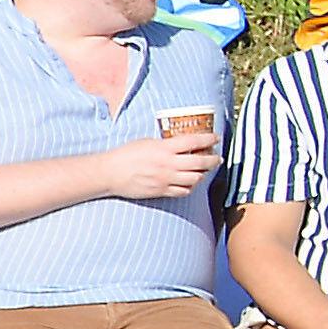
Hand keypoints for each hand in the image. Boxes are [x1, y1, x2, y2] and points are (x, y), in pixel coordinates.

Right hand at [106, 126, 221, 201]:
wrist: (110, 173)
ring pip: (195, 178)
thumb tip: (182, 145)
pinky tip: (189, 182)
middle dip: (213, 159)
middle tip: (217, 157)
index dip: (209, 139)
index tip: (216, 138)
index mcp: (164, 148)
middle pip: (200, 162)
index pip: (194, 142)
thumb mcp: (147, 142)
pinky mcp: (162, 191)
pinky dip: (190, 186)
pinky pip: (184, 191)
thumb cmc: (126, 155)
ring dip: (203, 173)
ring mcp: (166, 179)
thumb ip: (166, 144)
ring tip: (204, 170)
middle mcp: (168, 164)